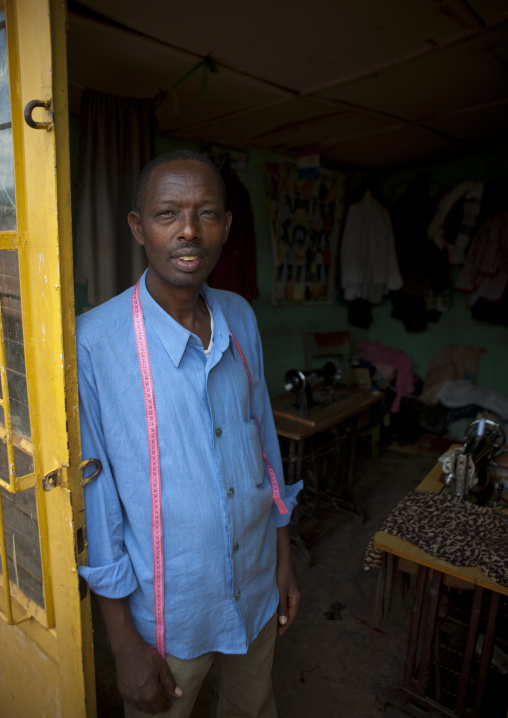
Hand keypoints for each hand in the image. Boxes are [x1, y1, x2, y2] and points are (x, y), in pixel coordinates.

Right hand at [92, 594, 182, 714]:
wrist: (128, 649)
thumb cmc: (147, 656)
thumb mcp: (162, 667)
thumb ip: (170, 683)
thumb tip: (179, 694)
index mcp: (150, 693)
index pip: (160, 707)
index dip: (166, 706)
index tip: (169, 702)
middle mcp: (138, 698)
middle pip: (150, 710)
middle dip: (157, 706)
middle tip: (161, 699)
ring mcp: (128, 696)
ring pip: (140, 707)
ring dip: (147, 705)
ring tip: (151, 697)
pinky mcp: (121, 691)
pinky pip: (131, 702)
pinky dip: (137, 701)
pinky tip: (140, 694)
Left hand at [276, 526, 300, 635]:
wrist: (281, 555)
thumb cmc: (281, 572)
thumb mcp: (281, 591)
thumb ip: (282, 607)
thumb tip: (283, 623)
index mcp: (296, 597)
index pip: (291, 616)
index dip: (285, 625)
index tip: (278, 634)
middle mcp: (294, 593)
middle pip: (289, 611)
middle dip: (283, 621)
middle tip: (274, 630)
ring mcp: (289, 588)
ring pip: (285, 604)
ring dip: (279, 613)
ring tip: (271, 621)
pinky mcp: (284, 584)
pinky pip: (281, 598)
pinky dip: (277, 604)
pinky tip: (270, 606)